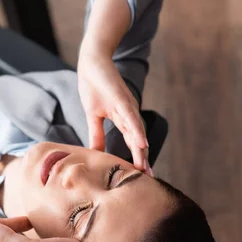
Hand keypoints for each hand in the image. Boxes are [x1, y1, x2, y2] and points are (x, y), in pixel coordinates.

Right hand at [77, 47, 152, 175]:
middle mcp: (129, 114)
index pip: (132, 142)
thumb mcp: (93, 116)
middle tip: (149, 179)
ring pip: (137, 132)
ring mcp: (127, 106)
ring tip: (146, 168)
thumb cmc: (93, 86)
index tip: (141, 177)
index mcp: (123, 119)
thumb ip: (96, 135)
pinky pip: (130, 117)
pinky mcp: (121, 98)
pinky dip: (136, 131)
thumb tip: (95, 153)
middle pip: (138, 140)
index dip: (137, 159)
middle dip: (143, 160)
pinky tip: (141, 143)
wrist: (92, 62)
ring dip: (142, 150)